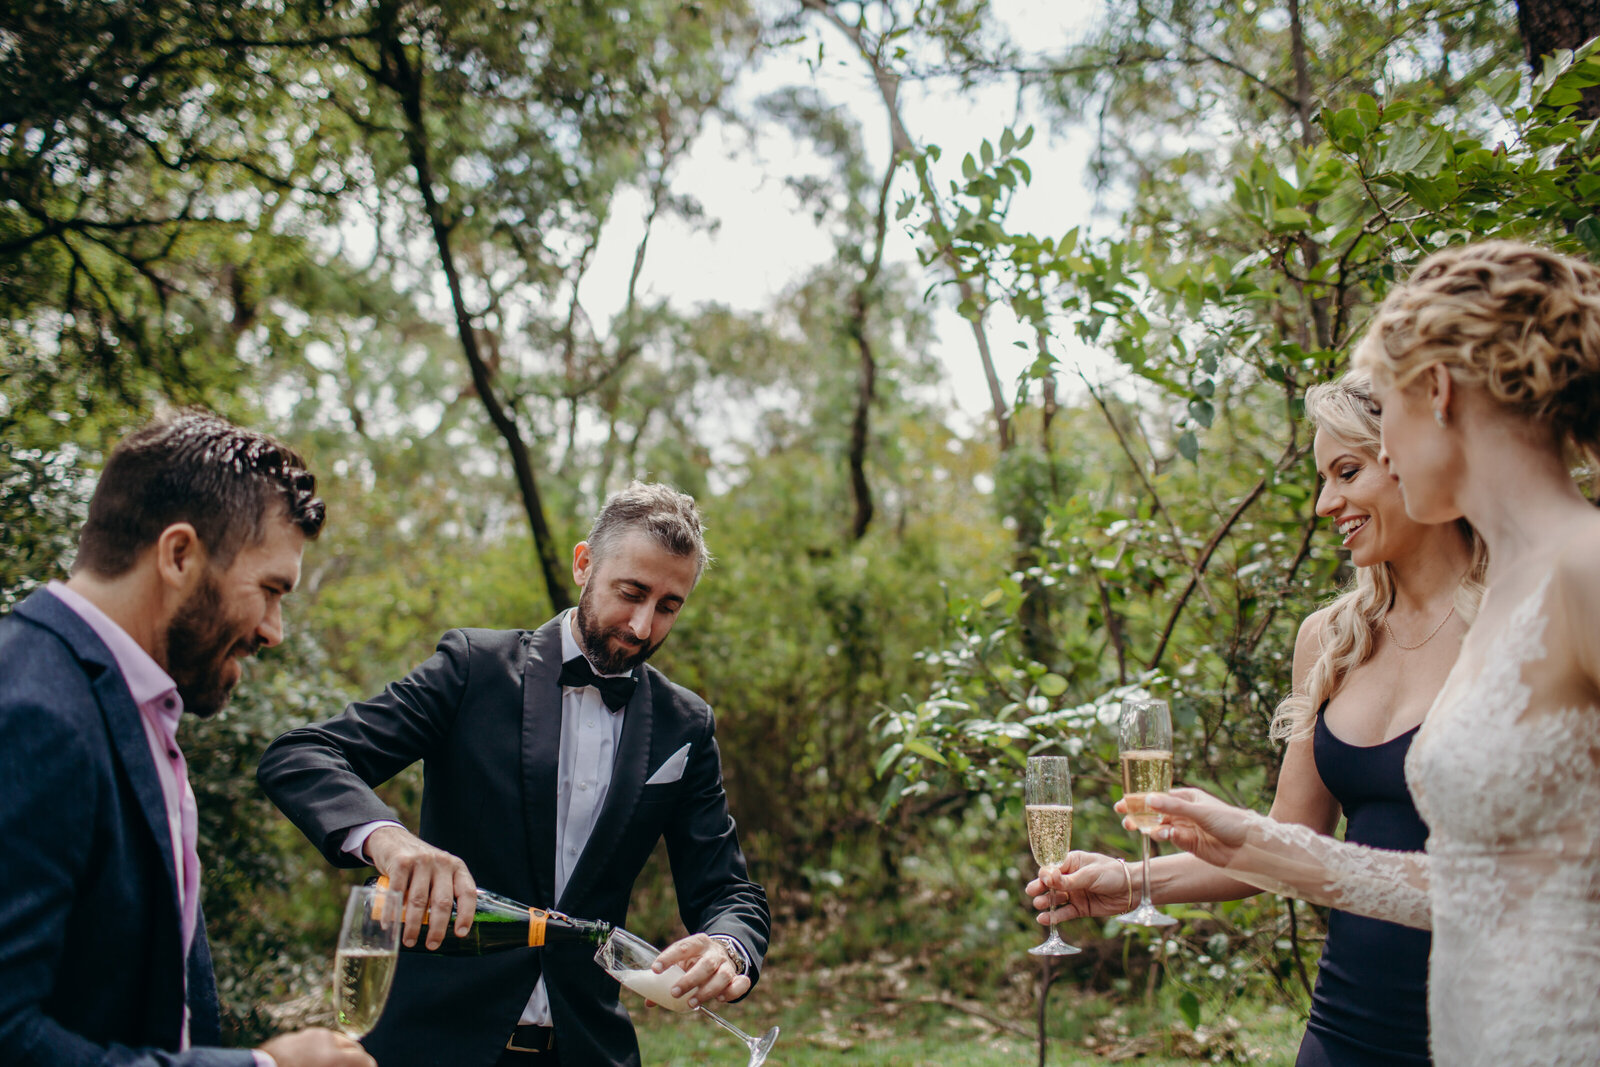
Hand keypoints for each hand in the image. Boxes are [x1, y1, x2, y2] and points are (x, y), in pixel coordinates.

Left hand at [259, 1028, 374, 1066]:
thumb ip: (341, 1066)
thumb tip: (359, 1064)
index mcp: (334, 1058)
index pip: (363, 1060)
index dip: (369, 1066)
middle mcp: (325, 1041)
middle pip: (352, 1047)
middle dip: (357, 1058)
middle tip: (357, 1065)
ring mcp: (309, 1036)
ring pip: (334, 1041)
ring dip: (340, 1051)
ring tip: (336, 1063)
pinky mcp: (294, 1036)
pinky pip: (315, 1040)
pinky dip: (322, 1049)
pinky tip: (315, 1060)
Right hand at [362, 825, 475, 948]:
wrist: (393, 839)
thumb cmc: (420, 864)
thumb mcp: (439, 872)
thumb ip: (445, 890)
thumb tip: (447, 927)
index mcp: (456, 867)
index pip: (467, 893)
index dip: (466, 915)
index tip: (460, 933)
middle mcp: (442, 863)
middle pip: (442, 902)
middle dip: (437, 928)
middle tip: (432, 944)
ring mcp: (421, 861)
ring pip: (419, 900)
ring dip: (414, 925)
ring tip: (410, 941)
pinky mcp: (401, 862)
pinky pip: (397, 893)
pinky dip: (392, 912)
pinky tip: (390, 925)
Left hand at [651, 933, 749, 1008]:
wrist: (721, 953)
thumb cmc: (695, 961)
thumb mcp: (681, 962)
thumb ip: (666, 980)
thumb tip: (650, 1001)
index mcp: (698, 943)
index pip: (683, 947)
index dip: (668, 958)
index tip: (655, 970)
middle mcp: (714, 952)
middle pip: (705, 964)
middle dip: (689, 980)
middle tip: (674, 992)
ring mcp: (727, 964)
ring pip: (722, 976)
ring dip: (706, 991)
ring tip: (691, 1003)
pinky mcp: (737, 976)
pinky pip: (740, 983)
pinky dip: (732, 992)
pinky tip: (720, 999)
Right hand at [1026, 851, 1134, 921]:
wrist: (1133, 890)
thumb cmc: (1112, 874)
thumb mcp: (1090, 874)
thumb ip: (1069, 880)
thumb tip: (1047, 878)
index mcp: (1072, 862)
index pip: (1052, 868)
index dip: (1045, 874)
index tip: (1045, 880)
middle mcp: (1070, 878)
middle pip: (1049, 884)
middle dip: (1039, 887)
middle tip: (1033, 892)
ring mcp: (1074, 894)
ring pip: (1054, 899)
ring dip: (1045, 902)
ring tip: (1039, 905)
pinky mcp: (1080, 909)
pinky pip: (1064, 913)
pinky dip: (1054, 916)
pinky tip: (1044, 919)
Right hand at [1117, 786, 1251, 867]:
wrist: (1249, 847)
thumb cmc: (1230, 822)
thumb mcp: (1200, 811)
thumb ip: (1174, 807)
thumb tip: (1148, 799)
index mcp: (1188, 798)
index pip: (1159, 796)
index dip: (1140, 799)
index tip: (1123, 803)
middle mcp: (1185, 812)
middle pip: (1155, 812)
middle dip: (1139, 815)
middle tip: (1125, 818)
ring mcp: (1186, 829)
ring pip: (1160, 826)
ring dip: (1149, 827)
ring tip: (1139, 828)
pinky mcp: (1188, 844)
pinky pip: (1170, 838)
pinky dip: (1163, 836)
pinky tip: (1162, 835)